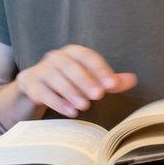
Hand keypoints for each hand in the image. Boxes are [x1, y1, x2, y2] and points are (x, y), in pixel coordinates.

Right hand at [15, 44, 136, 117]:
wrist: (33, 88)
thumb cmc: (68, 82)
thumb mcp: (89, 80)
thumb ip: (109, 81)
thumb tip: (133, 79)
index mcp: (72, 52)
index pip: (88, 56)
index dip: (100, 69)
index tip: (112, 84)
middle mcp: (55, 57)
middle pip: (71, 66)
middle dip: (86, 81)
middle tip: (99, 95)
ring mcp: (41, 69)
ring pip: (56, 78)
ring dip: (72, 92)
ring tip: (84, 106)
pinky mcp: (30, 84)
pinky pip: (43, 92)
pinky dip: (57, 102)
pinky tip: (70, 112)